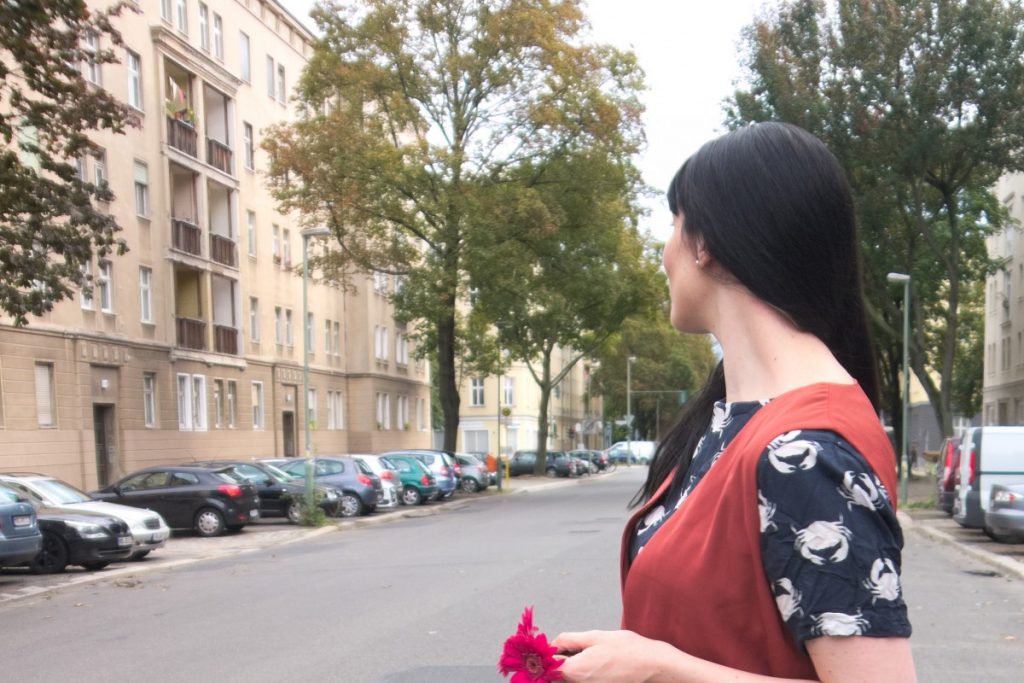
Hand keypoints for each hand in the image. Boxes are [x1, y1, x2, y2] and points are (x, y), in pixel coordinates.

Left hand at [552, 629, 666, 681]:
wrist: (652, 666)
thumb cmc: (627, 650)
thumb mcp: (595, 636)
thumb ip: (568, 640)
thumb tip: (552, 644)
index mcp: (575, 671)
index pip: (547, 667)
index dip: (547, 655)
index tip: (553, 646)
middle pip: (557, 675)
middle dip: (559, 661)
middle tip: (572, 648)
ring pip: (570, 678)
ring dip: (571, 667)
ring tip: (589, 654)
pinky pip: (583, 681)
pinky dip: (583, 672)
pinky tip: (597, 663)